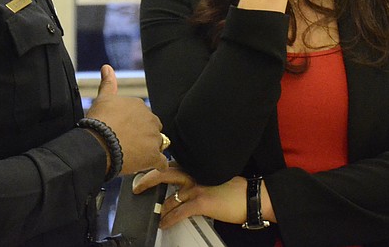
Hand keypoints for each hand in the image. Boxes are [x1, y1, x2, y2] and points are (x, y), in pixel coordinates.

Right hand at [86, 65, 168, 173]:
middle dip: (145, 134)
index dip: (134, 123)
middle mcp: (150, 119)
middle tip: (131, 143)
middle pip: (152, 128)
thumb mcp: (103, 98)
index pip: (142, 114)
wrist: (98, 144)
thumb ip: (108, 83)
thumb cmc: (99, 121)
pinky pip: (161, 161)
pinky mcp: (153, 156)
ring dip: (150, 149)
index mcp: (139, 105)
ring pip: (158, 143)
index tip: (125, 129)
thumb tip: (107, 67)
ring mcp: (153, 138)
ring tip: (137, 155)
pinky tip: (153, 166)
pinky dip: (158, 164)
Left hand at [132, 166, 247, 228]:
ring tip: (153, 214)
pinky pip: (179, 212)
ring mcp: (197, 188)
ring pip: (169, 196)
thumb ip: (197, 177)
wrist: (252, 196)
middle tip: (136, 186)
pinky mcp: (202, 202)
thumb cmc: (235, 189)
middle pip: (163, 173)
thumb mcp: (213, 176)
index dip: (155, 168)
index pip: (171, 165)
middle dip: (146, 179)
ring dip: (158, 208)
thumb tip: (183, 185)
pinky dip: (169, 219)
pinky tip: (164, 223)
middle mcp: (194, 174)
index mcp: (196, 167)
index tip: (144, 172)